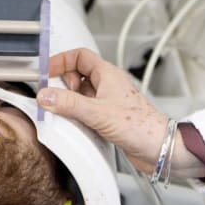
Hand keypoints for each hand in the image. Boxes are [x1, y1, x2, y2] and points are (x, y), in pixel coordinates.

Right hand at [36, 48, 204, 177]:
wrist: (159, 148)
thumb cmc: (140, 126)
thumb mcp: (97, 113)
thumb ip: (69, 103)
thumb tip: (45, 95)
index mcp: (107, 74)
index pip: (79, 56)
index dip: (60, 61)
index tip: (46, 72)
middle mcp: (107, 85)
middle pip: (77, 74)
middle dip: (63, 83)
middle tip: (54, 96)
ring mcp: (107, 101)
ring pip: (81, 93)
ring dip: (69, 100)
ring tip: (64, 111)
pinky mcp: (108, 117)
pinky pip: (86, 109)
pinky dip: (76, 114)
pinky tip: (74, 124)